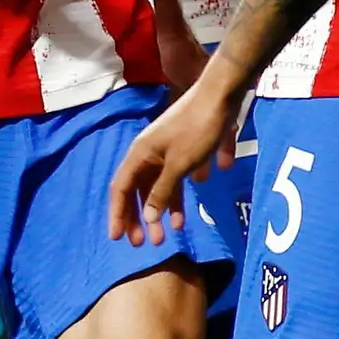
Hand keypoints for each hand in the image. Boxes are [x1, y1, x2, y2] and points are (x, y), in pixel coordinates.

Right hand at [106, 77, 239, 243]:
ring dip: (162, 210)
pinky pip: (174, 177)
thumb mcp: (179, 165)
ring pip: (158, 186)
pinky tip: (185, 213)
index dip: (117, 214)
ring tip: (170, 233)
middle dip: (140, 218)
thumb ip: (162, 192)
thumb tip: (147, 218)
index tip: (118, 238)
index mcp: (139, 154)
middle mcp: (147, 153)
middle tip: (145, 243)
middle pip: (137, 190)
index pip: (120, 189)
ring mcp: (165, 151)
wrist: (221, 95)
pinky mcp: (183, 149)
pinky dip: (178, 194)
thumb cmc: (197, 129)